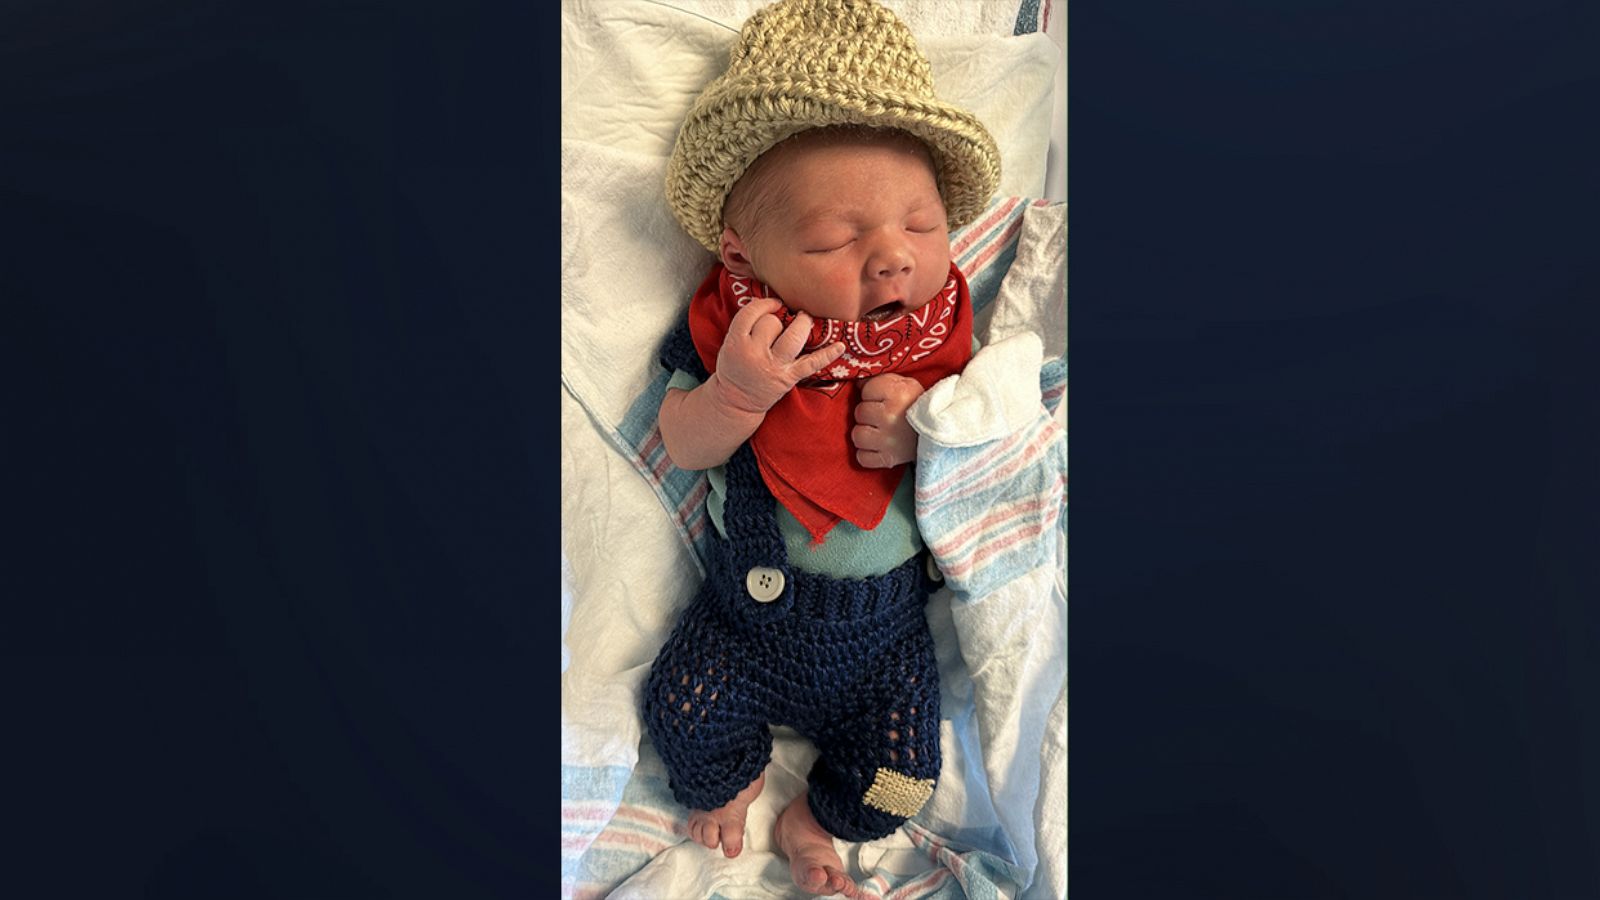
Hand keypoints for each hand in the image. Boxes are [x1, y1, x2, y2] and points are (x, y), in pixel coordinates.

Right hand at [710, 298, 843, 414]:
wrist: (736, 401)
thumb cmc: (734, 366)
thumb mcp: (729, 343)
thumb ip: (745, 325)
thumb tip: (772, 303)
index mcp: (735, 343)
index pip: (751, 313)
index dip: (764, 304)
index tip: (773, 304)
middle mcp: (754, 354)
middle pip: (772, 323)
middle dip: (778, 319)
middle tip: (781, 322)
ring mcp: (773, 366)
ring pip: (794, 336)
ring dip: (802, 324)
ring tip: (804, 319)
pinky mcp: (788, 378)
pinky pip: (811, 363)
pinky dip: (827, 354)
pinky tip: (840, 346)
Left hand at [852, 373, 924, 467]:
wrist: (942, 432)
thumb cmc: (919, 406)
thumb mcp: (906, 384)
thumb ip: (880, 380)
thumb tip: (857, 383)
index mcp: (898, 393)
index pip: (866, 389)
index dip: (873, 393)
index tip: (885, 398)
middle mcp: (891, 417)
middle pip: (860, 412)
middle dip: (869, 413)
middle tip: (884, 415)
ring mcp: (889, 441)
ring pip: (857, 435)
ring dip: (866, 433)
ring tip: (880, 431)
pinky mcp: (889, 459)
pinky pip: (862, 457)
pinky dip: (868, 453)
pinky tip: (878, 446)